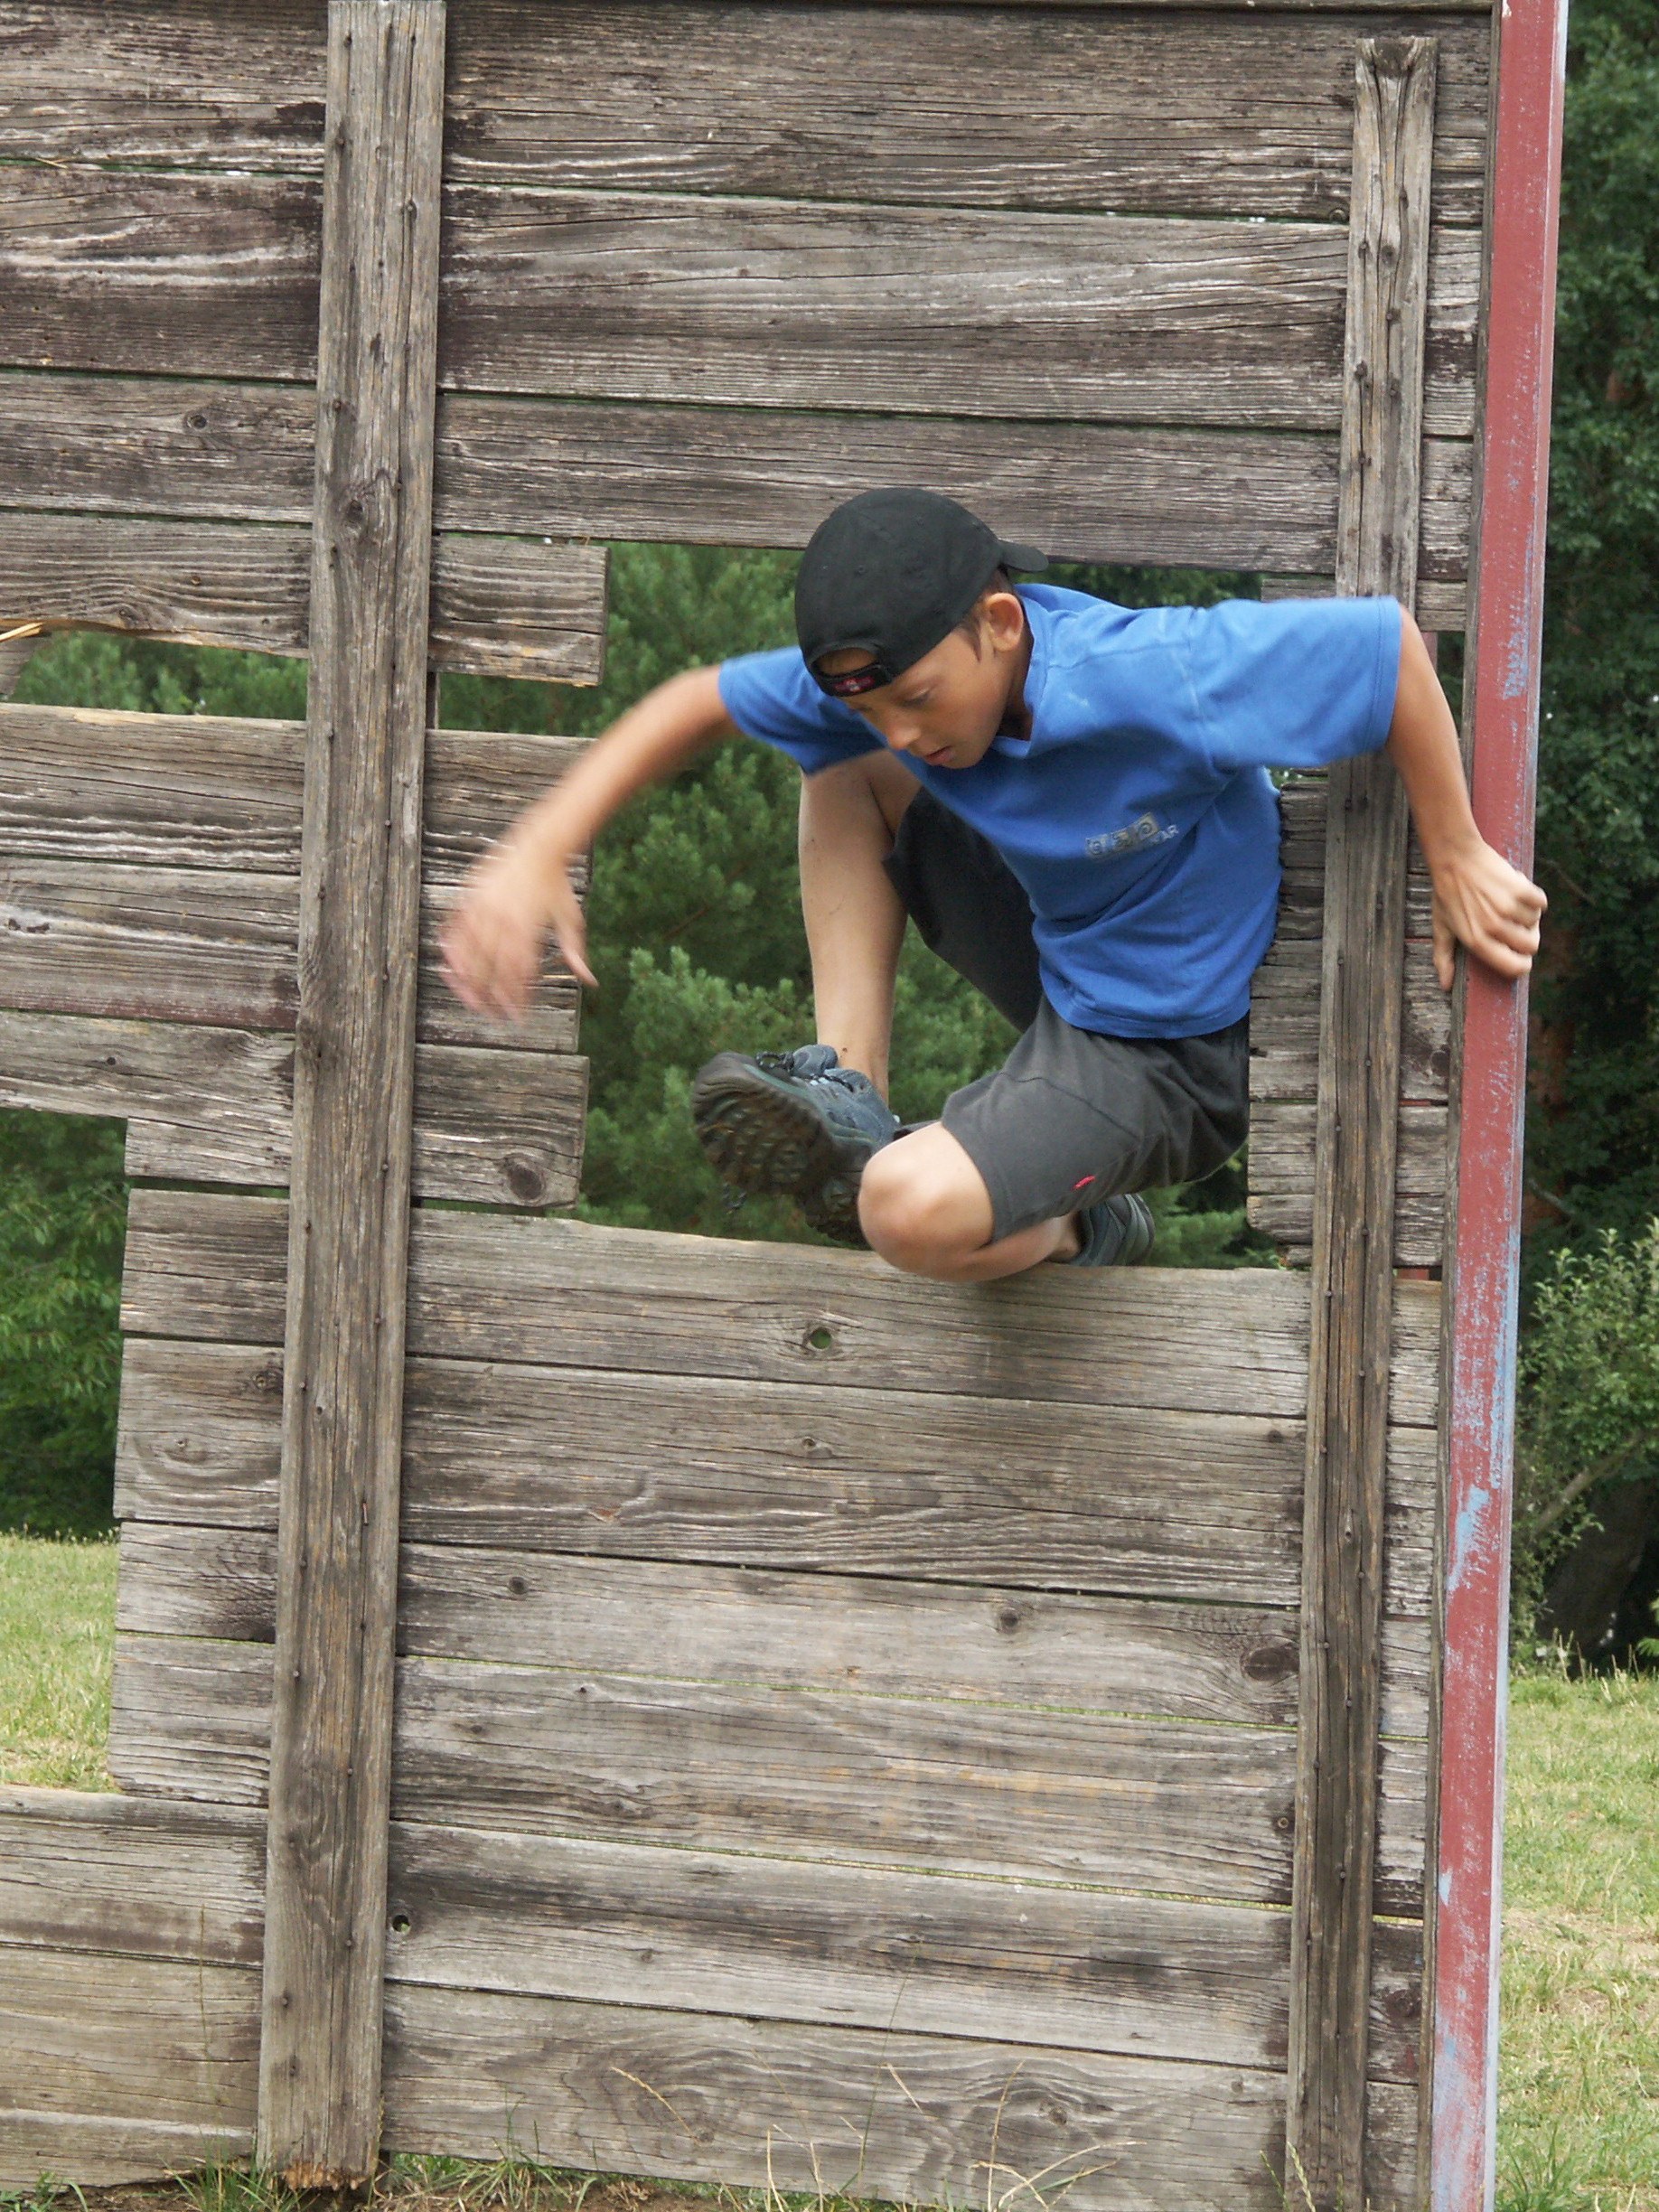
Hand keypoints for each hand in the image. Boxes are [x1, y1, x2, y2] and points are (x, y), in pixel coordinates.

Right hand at [438, 839, 594, 1023]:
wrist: (537, 845)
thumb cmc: (556, 884)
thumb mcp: (570, 917)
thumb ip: (575, 950)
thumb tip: (589, 980)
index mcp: (528, 925)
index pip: (520, 969)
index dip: (516, 995)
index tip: (517, 1014)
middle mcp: (504, 917)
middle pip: (492, 964)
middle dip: (489, 992)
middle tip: (487, 1014)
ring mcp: (484, 906)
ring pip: (470, 948)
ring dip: (466, 975)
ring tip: (464, 995)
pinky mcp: (471, 896)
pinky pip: (456, 925)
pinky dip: (452, 945)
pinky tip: (449, 963)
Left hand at [1428, 836, 1546, 990]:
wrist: (1455, 857)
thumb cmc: (1446, 893)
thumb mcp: (1441, 927)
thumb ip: (1443, 958)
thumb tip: (1445, 986)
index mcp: (1476, 941)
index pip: (1514, 968)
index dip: (1522, 964)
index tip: (1521, 955)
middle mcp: (1493, 928)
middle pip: (1531, 946)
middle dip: (1527, 936)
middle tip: (1515, 923)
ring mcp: (1507, 908)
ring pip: (1536, 922)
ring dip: (1528, 913)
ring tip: (1509, 902)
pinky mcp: (1520, 889)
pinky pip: (1541, 902)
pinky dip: (1533, 897)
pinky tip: (1517, 889)